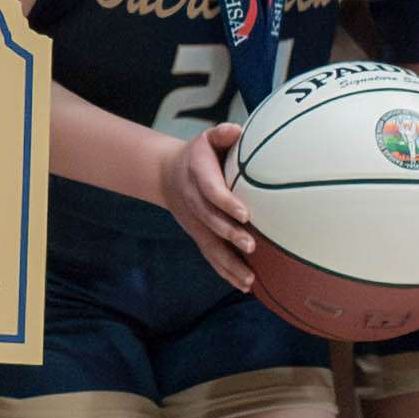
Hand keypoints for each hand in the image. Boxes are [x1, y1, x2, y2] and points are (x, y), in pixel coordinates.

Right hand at [164, 121, 256, 287]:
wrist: (167, 174)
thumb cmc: (200, 154)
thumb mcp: (207, 139)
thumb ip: (223, 134)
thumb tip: (238, 131)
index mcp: (197, 175)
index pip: (211, 191)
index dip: (226, 203)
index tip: (246, 214)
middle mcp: (194, 202)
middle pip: (210, 221)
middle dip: (229, 235)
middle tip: (251, 246)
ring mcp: (195, 222)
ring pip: (210, 245)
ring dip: (229, 263)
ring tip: (250, 280)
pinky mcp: (199, 235)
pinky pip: (211, 255)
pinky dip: (226, 272)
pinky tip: (245, 286)